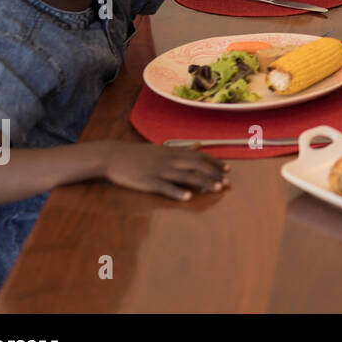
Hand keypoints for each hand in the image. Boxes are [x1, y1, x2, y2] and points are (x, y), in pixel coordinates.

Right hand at [102, 141, 229, 200]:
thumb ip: (182, 149)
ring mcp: (159, 170)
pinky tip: (189, 197)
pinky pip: (165, 187)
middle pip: (197, 166)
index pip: (199, 157)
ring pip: (185, 176)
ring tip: (217, 189)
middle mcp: (169, 160)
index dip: (214, 163)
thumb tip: (199, 145)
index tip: (228, 170)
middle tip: (227, 183)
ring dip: (203, 183)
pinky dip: (177, 192)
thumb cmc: (139, 154)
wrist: (114, 156)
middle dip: (214, 175)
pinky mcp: (148, 181)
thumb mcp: (162, 149)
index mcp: (173, 152)